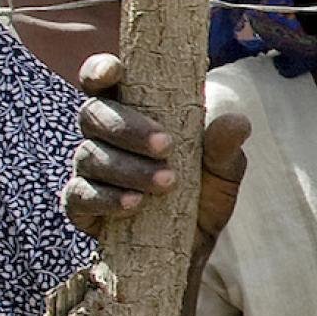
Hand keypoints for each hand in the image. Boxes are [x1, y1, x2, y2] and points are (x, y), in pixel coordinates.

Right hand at [63, 55, 248, 246]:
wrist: (191, 245)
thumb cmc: (201, 193)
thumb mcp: (222, 170)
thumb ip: (225, 146)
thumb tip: (236, 122)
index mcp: (131, 113)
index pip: (103, 82)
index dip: (100, 70)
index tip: (115, 70)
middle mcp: (102, 137)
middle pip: (93, 114)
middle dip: (127, 127)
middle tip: (166, 144)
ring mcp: (88, 170)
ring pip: (89, 156)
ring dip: (128, 167)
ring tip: (167, 182)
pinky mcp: (80, 205)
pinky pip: (80, 195)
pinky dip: (108, 198)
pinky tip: (135, 204)